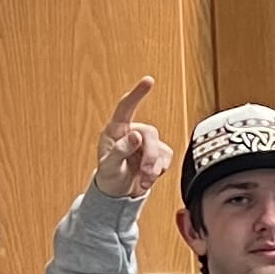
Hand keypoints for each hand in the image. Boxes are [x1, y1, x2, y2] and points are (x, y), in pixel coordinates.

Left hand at [94, 74, 170, 204]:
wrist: (118, 193)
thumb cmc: (109, 177)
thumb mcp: (109, 167)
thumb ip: (120, 151)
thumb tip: (136, 136)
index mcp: (115, 131)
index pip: (126, 108)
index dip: (138, 93)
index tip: (149, 80)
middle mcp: (132, 133)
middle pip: (150, 133)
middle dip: (149, 156)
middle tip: (143, 173)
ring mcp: (145, 143)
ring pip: (160, 147)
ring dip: (153, 167)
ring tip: (142, 179)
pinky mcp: (157, 153)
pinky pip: (166, 157)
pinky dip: (159, 171)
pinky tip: (148, 178)